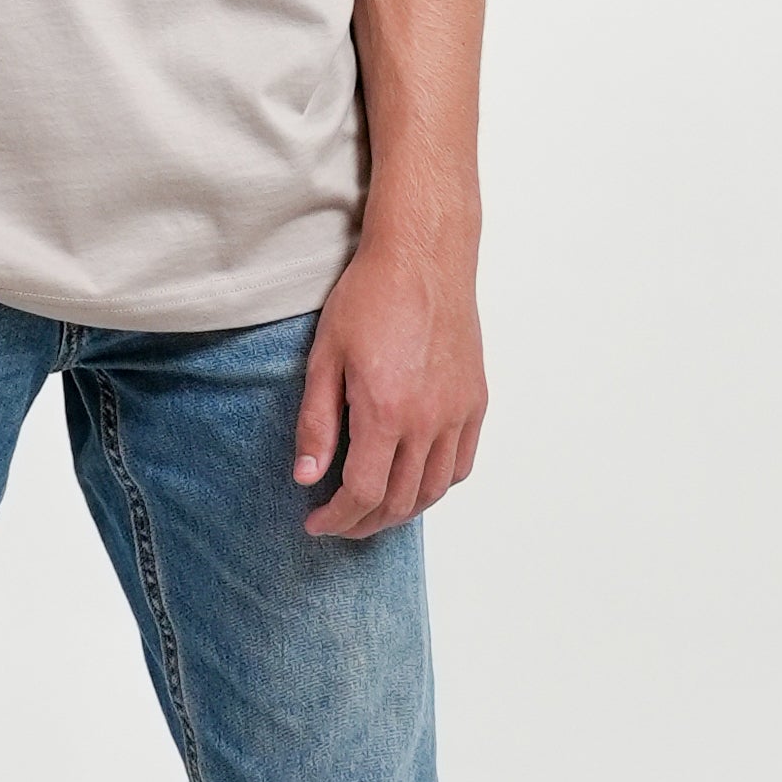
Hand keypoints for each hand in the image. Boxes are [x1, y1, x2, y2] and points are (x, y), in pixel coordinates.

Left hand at [293, 226, 486, 537]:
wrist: (422, 258)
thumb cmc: (370, 298)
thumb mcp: (325, 357)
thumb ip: (316, 423)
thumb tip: (307, 476)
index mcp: (385, 412)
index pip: (363, 493)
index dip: (337, 518)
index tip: (316, 523)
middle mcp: (428, 421)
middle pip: (400, 501)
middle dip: (364, 523)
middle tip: (339, 522)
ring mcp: (457, 413)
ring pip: (433, 490)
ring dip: (401, 511)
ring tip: (372, 509)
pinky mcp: (474, 402)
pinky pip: (461, 464)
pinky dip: (436, 486)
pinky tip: (414, 481)